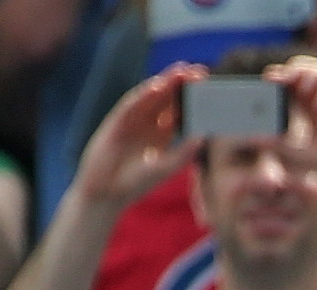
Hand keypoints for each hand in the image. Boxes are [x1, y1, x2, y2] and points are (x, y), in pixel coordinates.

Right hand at [69, 64, 198, 219]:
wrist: (106, 192)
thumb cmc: (135, 183)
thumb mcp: (164, 168)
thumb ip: (183, 153)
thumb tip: (203, 137)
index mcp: (162, 132)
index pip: (180, 109)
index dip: (194, 98)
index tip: (211, 88)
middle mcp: (148, 121)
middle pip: (168, 97)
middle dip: (183, 83)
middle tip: (201, 71)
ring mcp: (132, 118)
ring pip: (151, 95)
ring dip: (166, 82)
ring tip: (182, 70)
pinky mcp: (117, 121)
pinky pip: (132, 104)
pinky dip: (143, 95)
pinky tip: (157, 87)